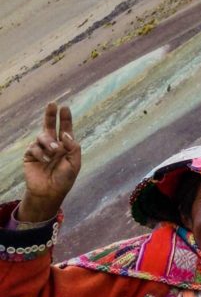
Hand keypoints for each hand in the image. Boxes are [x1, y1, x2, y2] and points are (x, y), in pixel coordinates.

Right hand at [20, 103, 80, 221]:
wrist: (49, 192)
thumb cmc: (64, 179)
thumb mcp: (74, 164)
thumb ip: (73, 148)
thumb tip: (65, 134)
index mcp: (65, 147)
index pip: (65, 130)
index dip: (65, 119)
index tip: (65, 108)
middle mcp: (53, 145)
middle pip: (49, 126)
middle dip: (50, 115)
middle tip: (52, 104)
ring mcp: (41, 149)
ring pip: (42, 136)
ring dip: (49, 142)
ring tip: (55, 151)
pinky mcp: (31, 154)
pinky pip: (34, 147)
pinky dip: (41, 153)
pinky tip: (45, 161)